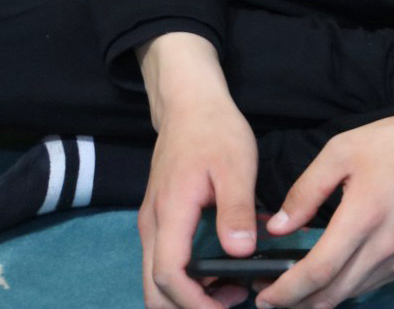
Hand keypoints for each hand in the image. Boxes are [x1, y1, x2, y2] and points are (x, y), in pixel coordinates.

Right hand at [138, 35, 259, 308]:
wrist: (188, 105)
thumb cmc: (214, 130)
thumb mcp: (236, 165)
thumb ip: (237, 209)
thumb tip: (241, 252)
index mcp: (170, 213)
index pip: (169, 275)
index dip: (195, 301)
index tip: (227, 308)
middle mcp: (153, 226)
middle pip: (154, 289)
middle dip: (189, 307)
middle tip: (233, 301)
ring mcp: (153, 225)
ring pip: (157, 279)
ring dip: (188, 295)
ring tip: (234, 288)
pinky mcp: (160, 221)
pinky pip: (165, 262)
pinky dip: (188, 278)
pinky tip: (223, 268)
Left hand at [254, 97, 393, 308]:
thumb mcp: (341, 151)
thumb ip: (306, 191)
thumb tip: (278, 228)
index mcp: (363, 217)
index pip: (317, 272)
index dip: (285, 291)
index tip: (263, 296)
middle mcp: (384, 245)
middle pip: (332, 294)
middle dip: (296, 304)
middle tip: (270, 298)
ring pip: (352, 294)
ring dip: (320, 300)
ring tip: (296, 292)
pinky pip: (373, 285)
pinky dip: (347, 289)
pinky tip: (333, 278)